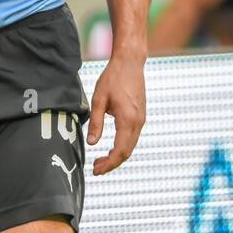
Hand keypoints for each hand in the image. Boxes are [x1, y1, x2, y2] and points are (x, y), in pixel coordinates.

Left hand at [87, 55, 145, 175]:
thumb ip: (95, 122)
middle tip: (95, 168)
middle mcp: (138, 122)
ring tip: (100, 160)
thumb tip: (92, 143)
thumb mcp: (99, 99)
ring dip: (117, 156)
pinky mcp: (140, 116)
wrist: (130, 63)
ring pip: (130, 146)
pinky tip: (111, 147)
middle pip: (127, 152)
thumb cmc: (113, 78)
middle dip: (111, 164)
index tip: (96, 170)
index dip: (108, 164)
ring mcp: (141, 119)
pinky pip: (132, 137)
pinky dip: (122, 147)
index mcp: (128, 120)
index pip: (120, 151)